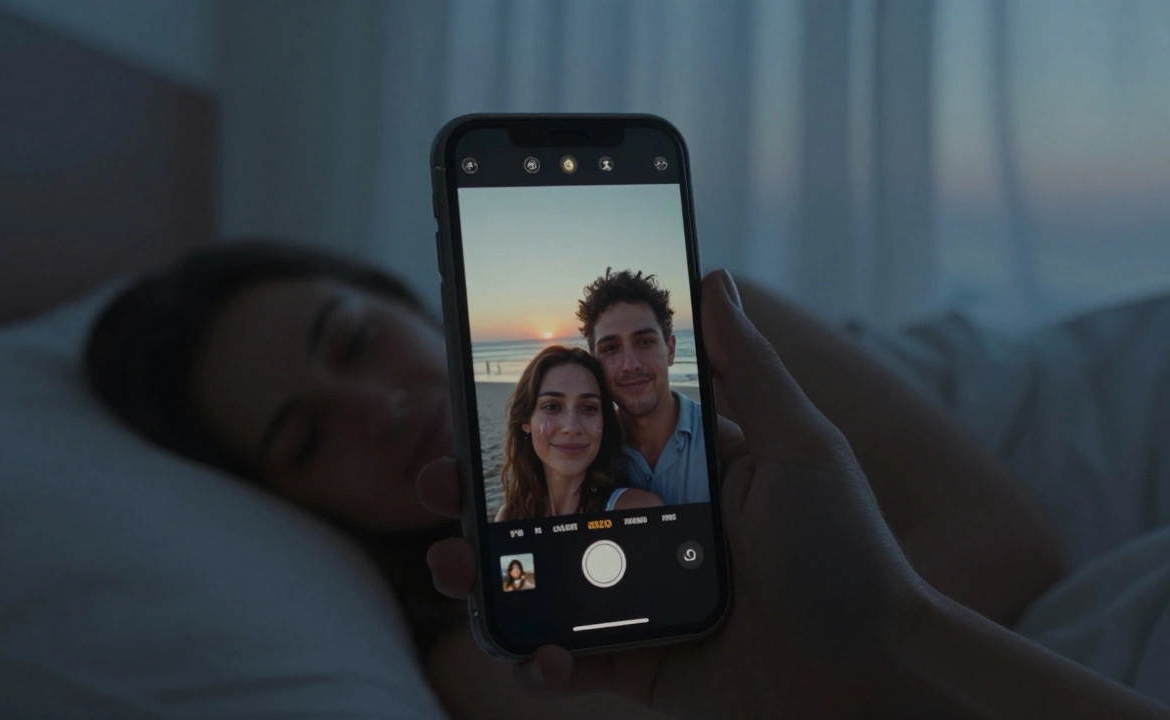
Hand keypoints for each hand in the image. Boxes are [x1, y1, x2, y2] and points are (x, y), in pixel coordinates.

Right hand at [417, 270, 926, 718]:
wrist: (876, 675)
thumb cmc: (848, 553)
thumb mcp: (799, 445)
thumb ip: (747, 367)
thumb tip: (713, 275)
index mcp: (685, 479)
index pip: (594, 441)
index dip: (538, 428)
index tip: (488, 406)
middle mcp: (652, 535)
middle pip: (549, 510)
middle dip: (484, 498)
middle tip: (438, 483)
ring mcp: (639, 600)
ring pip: (542, 583)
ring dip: (487, 578)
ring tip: (451, 566)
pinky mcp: (639, 663)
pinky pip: (571, 662)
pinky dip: (540, 662)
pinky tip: (538, 652)